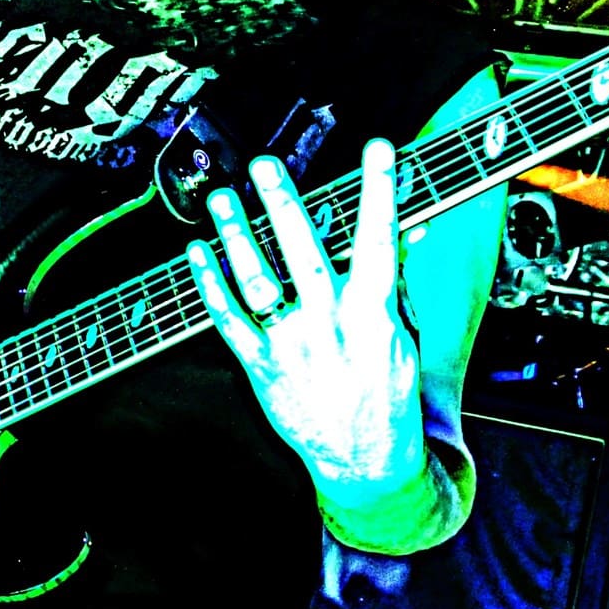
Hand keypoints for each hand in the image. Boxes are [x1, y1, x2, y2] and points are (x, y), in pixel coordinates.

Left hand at [185, 138, 423, 490]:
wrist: (365, 459)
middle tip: (265, 164)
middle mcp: (331, 327)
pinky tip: (196, 252)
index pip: (379, 242)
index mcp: (374, 315)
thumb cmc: (384, 388)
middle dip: (285, 206)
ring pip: (259, 283)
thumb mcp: (403, 334)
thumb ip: (397, 278)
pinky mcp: (261, 368)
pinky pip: (229, 322)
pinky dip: (209, 286)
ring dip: (237, 238)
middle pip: (305, 255)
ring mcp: (293, 348)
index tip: (378, 149)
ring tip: (223, 197)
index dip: (379, 192)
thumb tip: (411, 224)